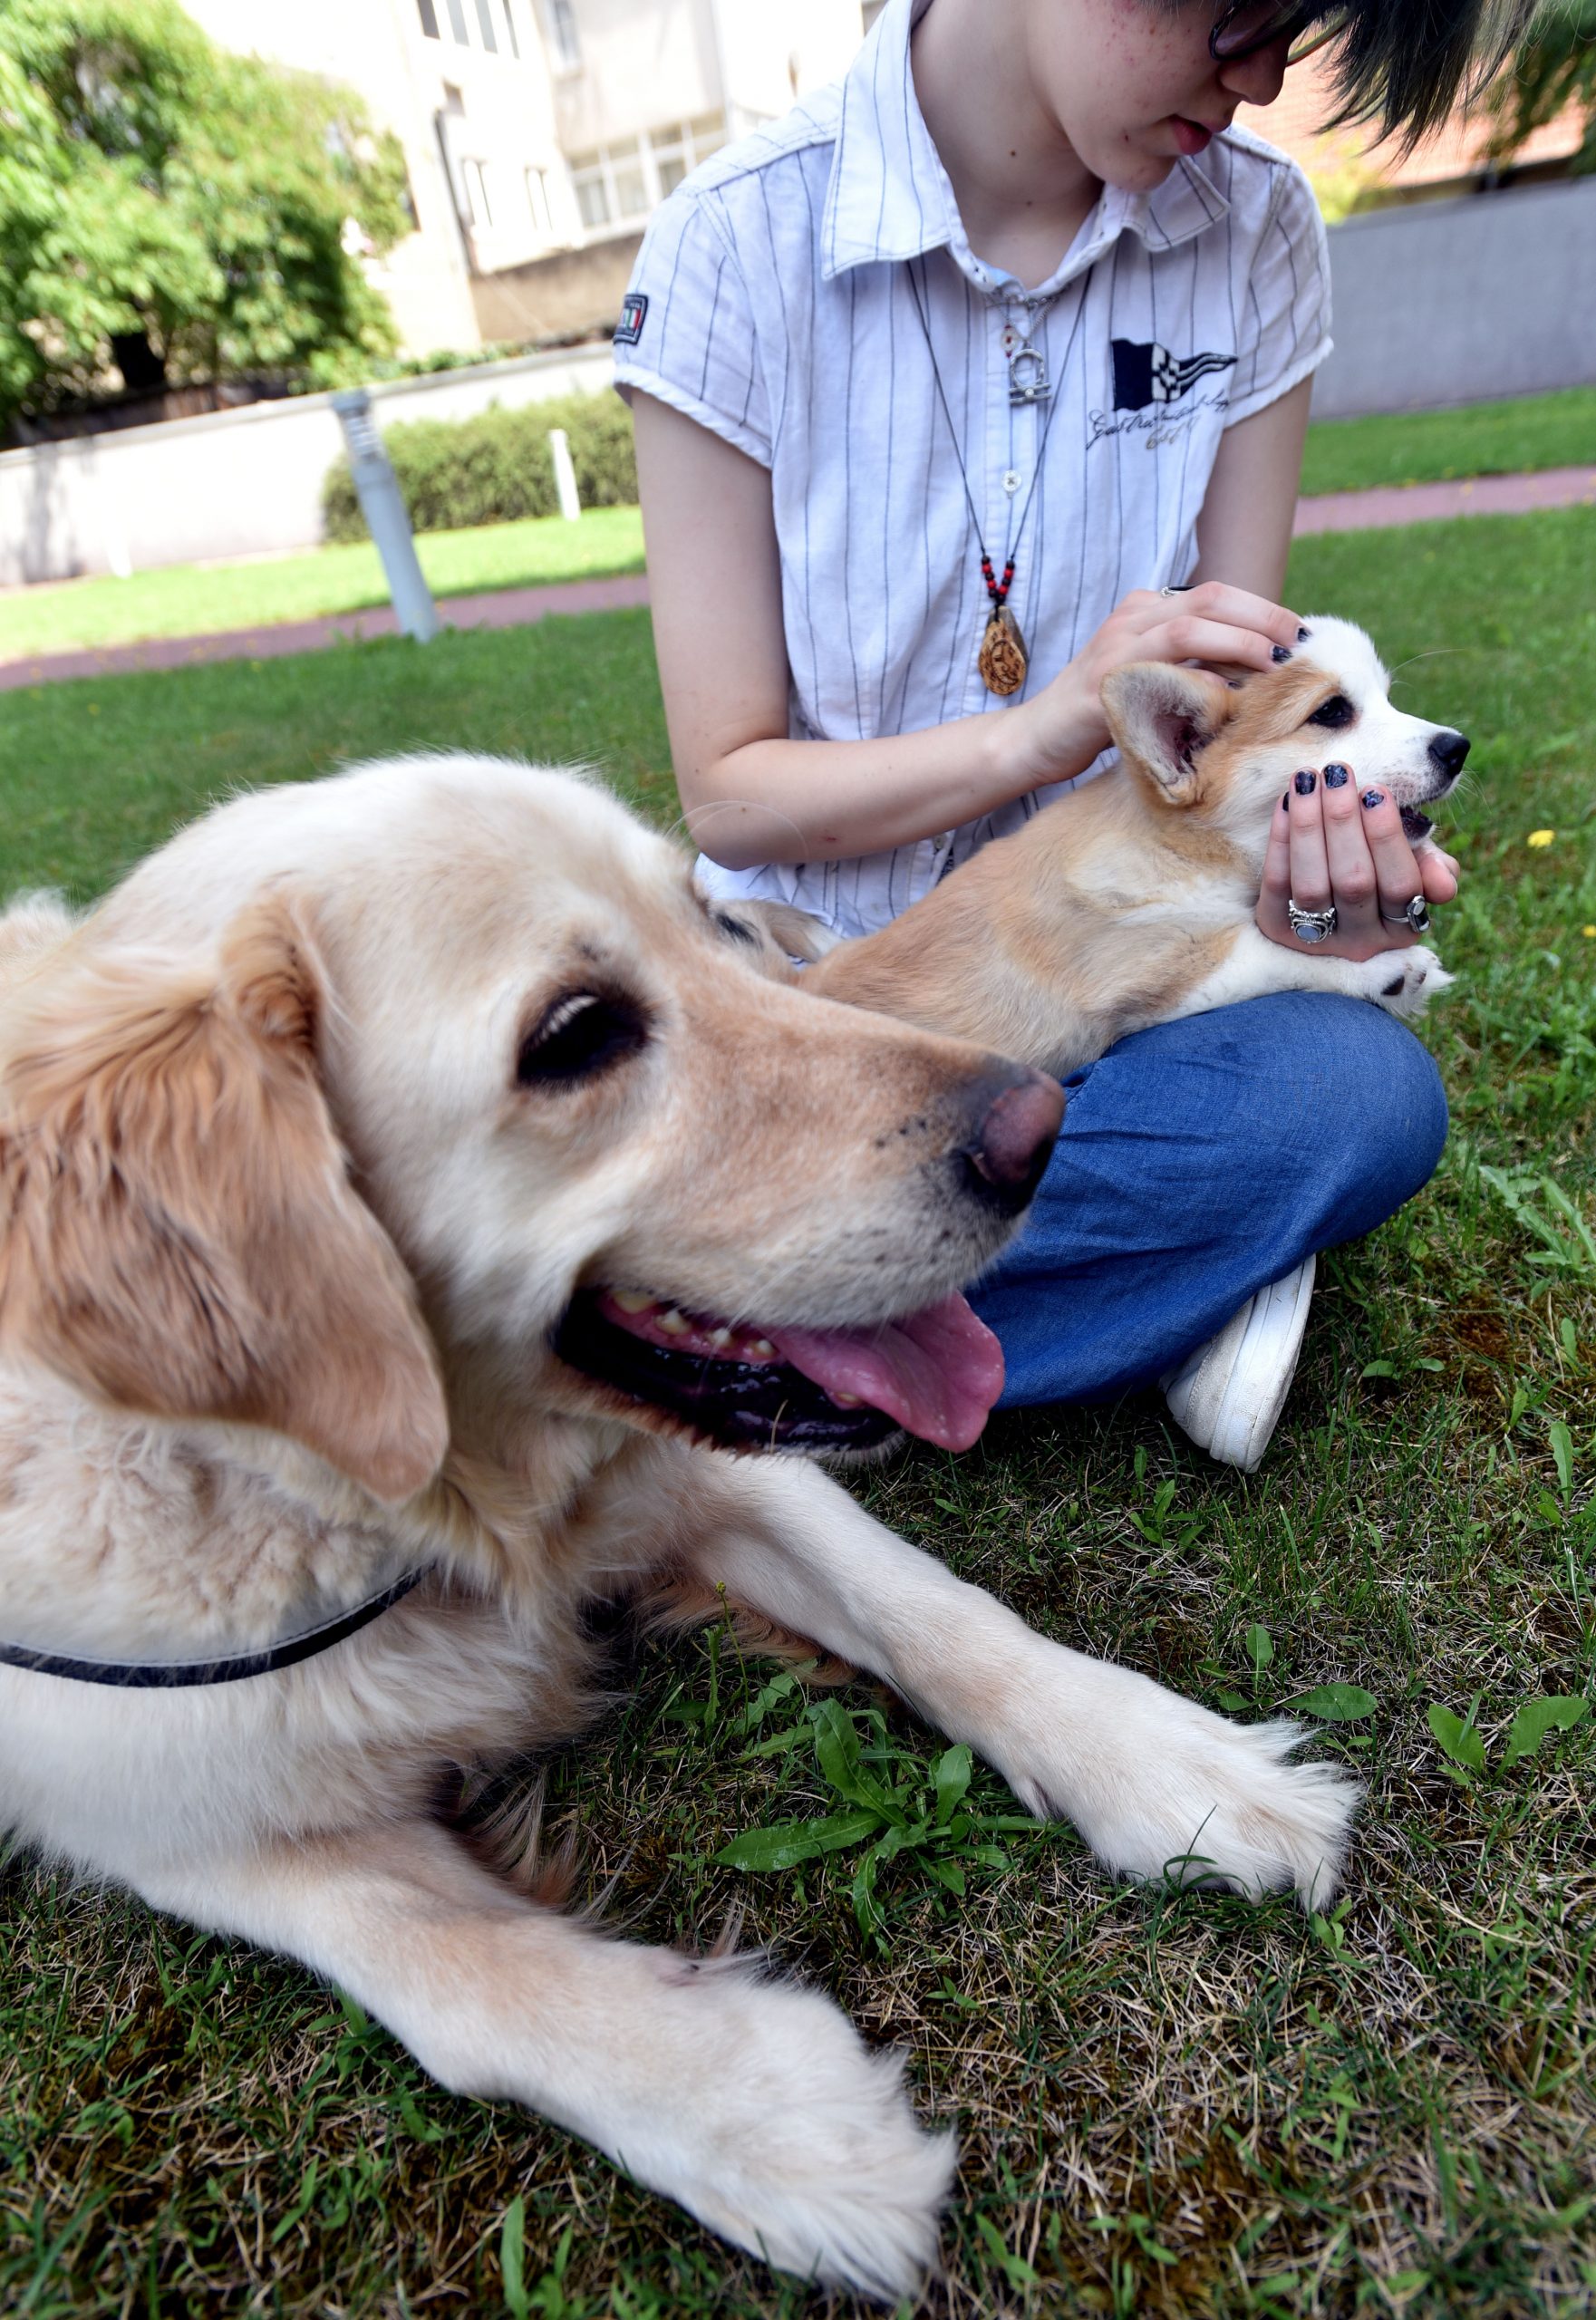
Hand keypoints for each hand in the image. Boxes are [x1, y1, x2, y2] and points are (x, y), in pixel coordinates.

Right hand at [1005, 582, 1302, 789]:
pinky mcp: (1102, 686)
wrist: (1035, 739)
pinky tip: (1228, 696)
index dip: (1262, 609)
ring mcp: (1115, 649)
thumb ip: (1191, 662)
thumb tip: (1258, 665)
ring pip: (1190, 626)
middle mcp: (1131, 618)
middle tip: (1302, 641)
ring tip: (1276, 661)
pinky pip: (1160, 674)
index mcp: (1144, 609)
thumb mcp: (1151, 676)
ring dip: (1240, 640)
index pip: (1216, 594)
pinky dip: (1199, 681)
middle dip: (1263, 616)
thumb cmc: (1099, 714)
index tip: (1298, 634)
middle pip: (1210, 598)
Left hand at [1256, 766, 1460, 961]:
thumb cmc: (1380, 876)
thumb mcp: (1413, 872)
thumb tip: (1445, 880)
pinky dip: (1281, 840)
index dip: (1388, 838)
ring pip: (1311, 885)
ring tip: (1308, 779)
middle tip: (1338, 774)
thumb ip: (1431, 868)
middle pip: (1354, 882)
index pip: (1400, 885)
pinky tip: (1287, 802)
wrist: (1326, 916)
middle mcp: (1360, 942)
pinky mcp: (1276, 929)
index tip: (1375, 791)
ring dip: (1308, 826)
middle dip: (1344, 822)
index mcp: (1402, 929)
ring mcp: (1315, 940)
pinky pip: (1276, 884)